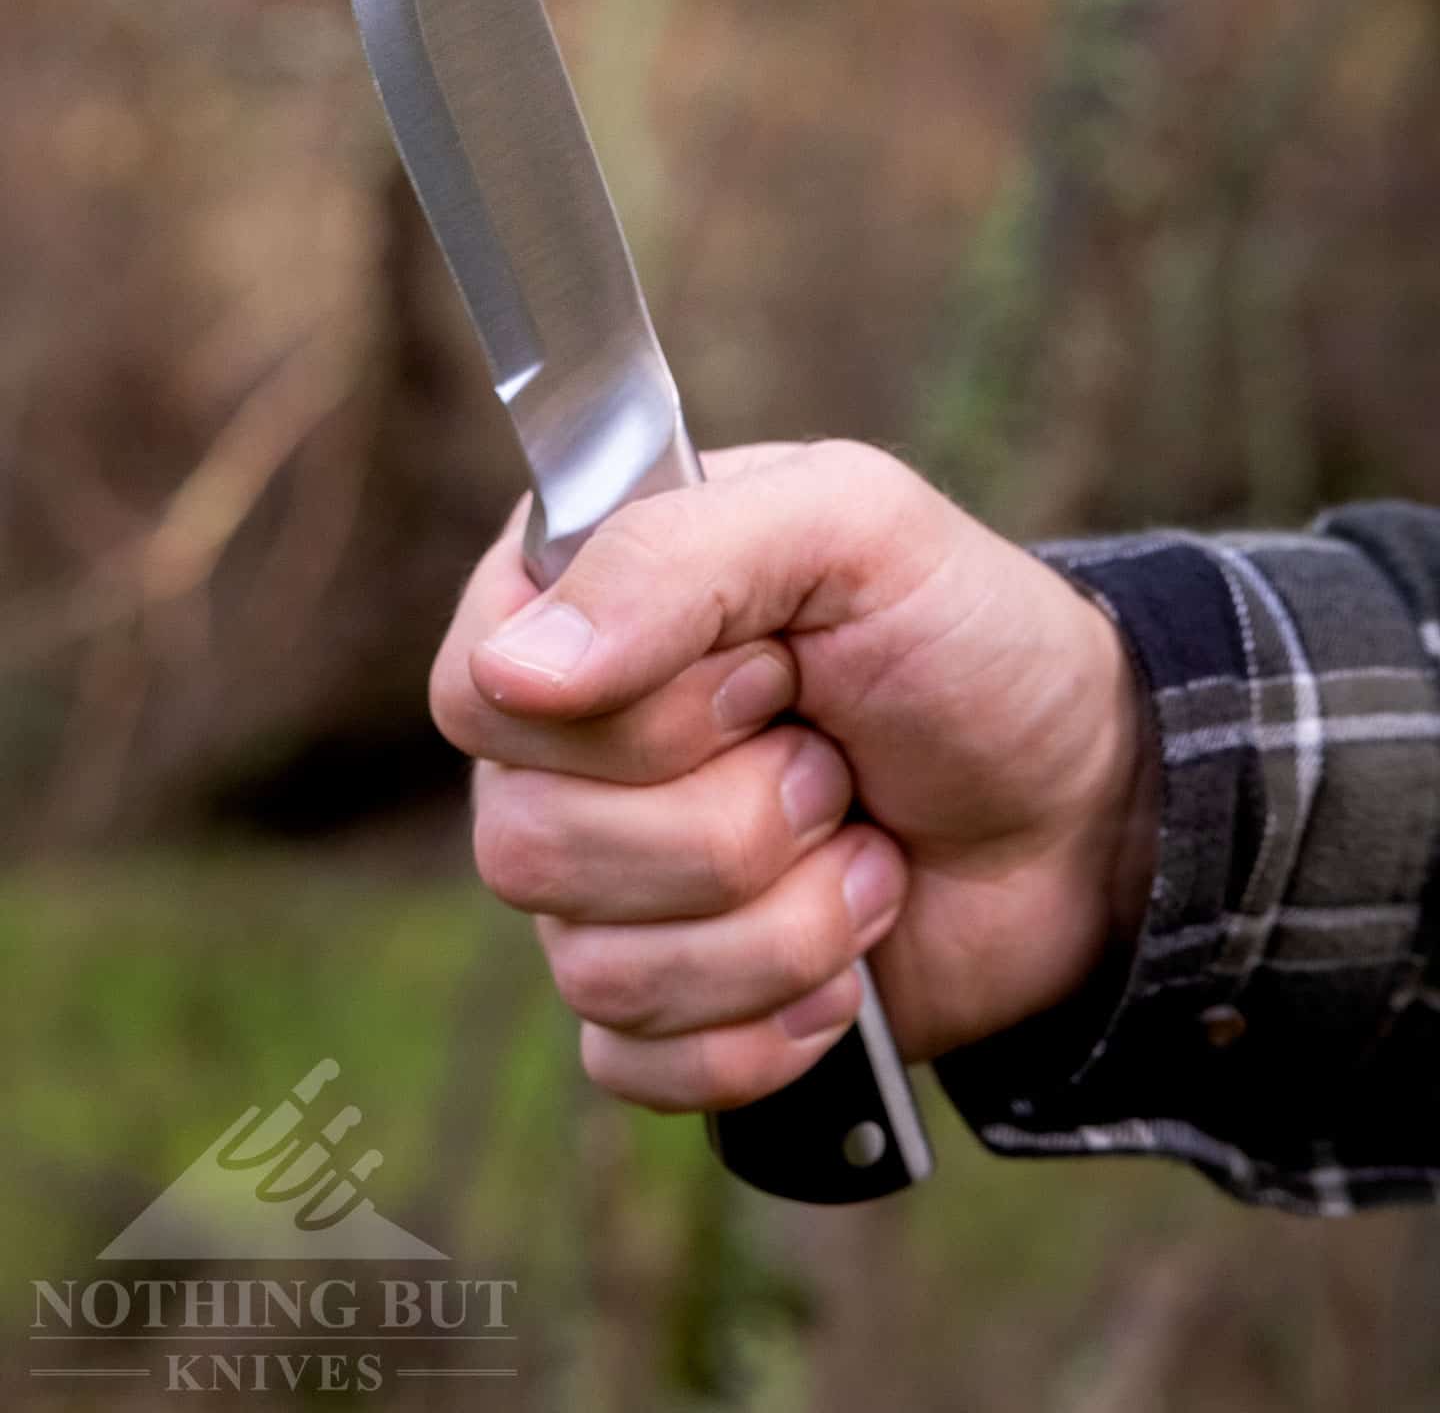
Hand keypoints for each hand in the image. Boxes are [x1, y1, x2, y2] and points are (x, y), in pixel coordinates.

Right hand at [430, 441, 1152, 1112]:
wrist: (1083, 809)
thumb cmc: (967, 641)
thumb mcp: (853, 525)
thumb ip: (676, 556)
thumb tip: (512, 675)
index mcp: (580, 615)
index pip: (478, 694)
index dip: (635, 713)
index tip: (770, 672)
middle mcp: (566, 757)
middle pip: (526, 844)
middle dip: (735, 821)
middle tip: (834, 764)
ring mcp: (604, 890)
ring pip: (591, 964)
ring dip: (780, 921)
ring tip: (865, 854)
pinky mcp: (658, 1008)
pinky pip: (633, 1062)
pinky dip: (768, 1024)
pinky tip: (846, 968)